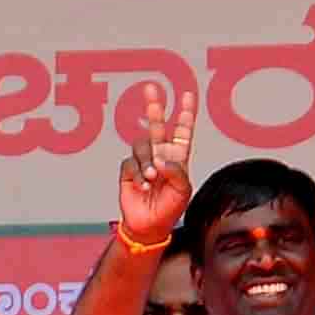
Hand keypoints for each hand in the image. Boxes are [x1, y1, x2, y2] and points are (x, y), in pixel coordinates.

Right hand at [118, 82, 196, 244]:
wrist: (148, 226)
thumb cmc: (170, 209)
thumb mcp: (183, 191)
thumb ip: (177, 172)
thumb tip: (161, 160)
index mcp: (178, 157)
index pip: (182, 131)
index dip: (185, 113)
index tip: (187, 95)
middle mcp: (160, 155)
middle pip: (156, 126)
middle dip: (154, 107)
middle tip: (151, 88)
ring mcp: (143, 162)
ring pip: (141, 146)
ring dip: (147, 162)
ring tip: (152, 179)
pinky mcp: (127, 171)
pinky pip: (130, 163)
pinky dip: (137, 174)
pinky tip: (142, 185)